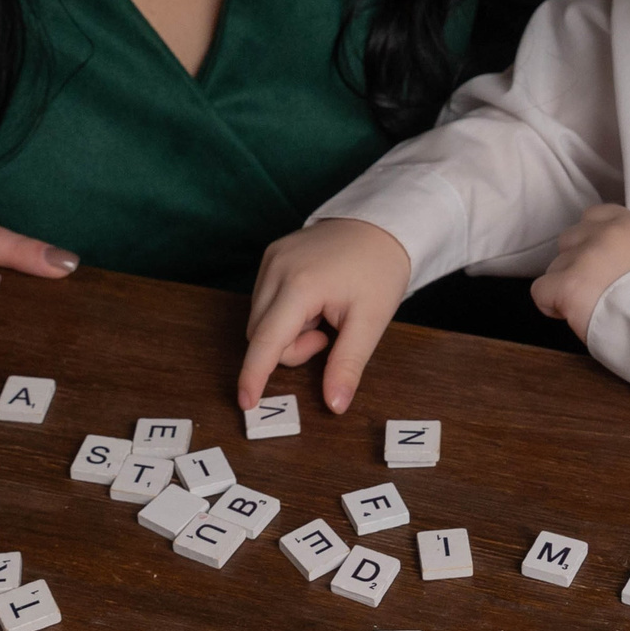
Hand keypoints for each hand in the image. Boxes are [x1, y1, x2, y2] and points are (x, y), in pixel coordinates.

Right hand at [237, 218, 411, 415]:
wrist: (384, 225)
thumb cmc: (380, 270)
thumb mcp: (371, 323)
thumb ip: (347, 365)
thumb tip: (334, 404)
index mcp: (300, 285)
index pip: (266, 341)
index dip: (254, 375)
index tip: (245, 403)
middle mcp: (276, 268)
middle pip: (260, 335)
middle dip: (290, 349)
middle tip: (327, 337)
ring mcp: (271, 258)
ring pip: (260, 319)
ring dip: (287, 331)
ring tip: (323, 315)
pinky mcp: (272, 254)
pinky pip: (264, 299)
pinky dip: (285, 312)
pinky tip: (313, 301)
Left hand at [531, 204, 629, 338]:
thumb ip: (627, 247)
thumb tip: (606, 256)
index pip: (593, 215)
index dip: (589, 241)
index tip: (599, 263)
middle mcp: (605, 233)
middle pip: (569, 238)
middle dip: (575, 262)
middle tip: (594, 287)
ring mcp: (584, 257)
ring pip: (555, 265)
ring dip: (565, 284)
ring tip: (588, 304)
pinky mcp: (567, 284)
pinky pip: (540, 290)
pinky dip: (550, 304)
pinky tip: (569, 313)